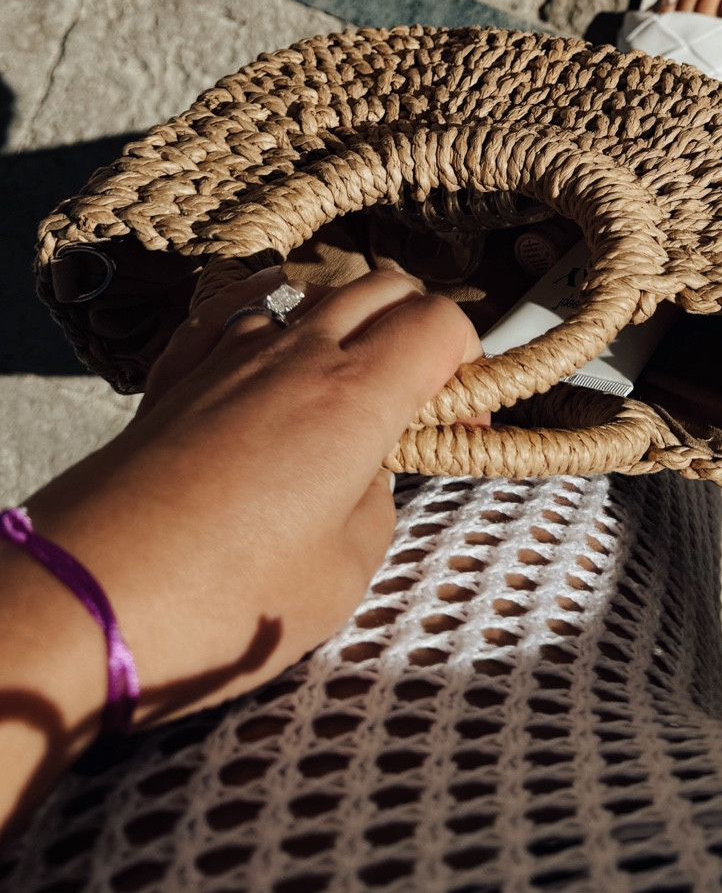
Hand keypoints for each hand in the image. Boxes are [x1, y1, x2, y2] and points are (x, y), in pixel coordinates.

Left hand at [1, 266, 480, 836]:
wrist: (82, 605)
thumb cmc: (223, 600)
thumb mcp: (344, 571)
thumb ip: (375, 502)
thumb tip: (364, 475)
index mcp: (354, 396)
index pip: (439, 321)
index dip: (469, 356)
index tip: (465, 411)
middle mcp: (294, 357)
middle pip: (381, 287)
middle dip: (419, 324)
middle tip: (425, 388)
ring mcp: (225, 360)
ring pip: (308, 293)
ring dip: (345, 319)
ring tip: (349, 377)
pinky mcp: (171, 383)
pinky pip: (229, 314)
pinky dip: (264, 314)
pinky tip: (265, 338)